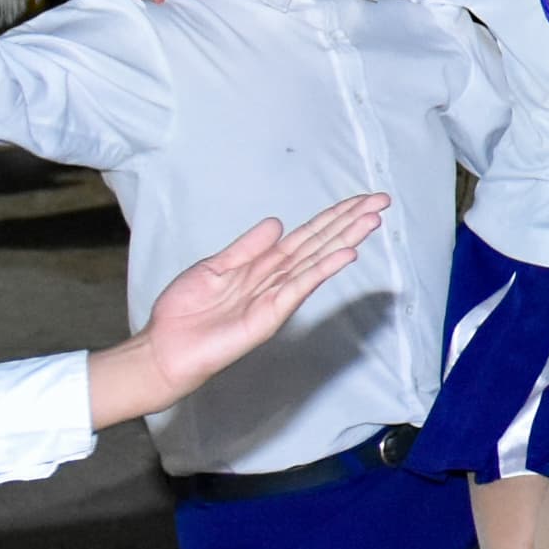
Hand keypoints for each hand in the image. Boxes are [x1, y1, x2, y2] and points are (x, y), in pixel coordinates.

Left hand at [87, 195, 389, 426]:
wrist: (165, 348)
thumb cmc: (184, 312)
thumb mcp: (213, 267)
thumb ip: (247, 248)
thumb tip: (278, 223)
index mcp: (264, 265)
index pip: (306, 236)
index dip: (333, 217)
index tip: (362, 200)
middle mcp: (276, 279)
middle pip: (320, 244)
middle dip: (350, 222)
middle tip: (382, 201)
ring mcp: (277, 297)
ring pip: (317, 261)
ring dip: (346, 239)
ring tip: (373, 220)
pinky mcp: (270, 315)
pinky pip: (300, 287)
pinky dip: (324, 270)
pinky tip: (347, 254)